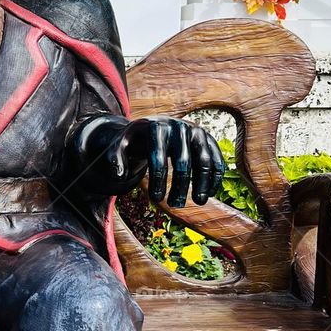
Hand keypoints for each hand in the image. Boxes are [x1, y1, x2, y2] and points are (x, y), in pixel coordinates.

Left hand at [75, 115, 224, 206]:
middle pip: (182, 161)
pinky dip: (215, 175)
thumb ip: (115, 158)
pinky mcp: (207, 138)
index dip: (157, 180)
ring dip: (203, 182)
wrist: (153, 125)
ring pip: (204, 159)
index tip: (155, 200)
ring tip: (198, 202)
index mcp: (156, 127)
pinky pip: (215, 158)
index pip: (158, 156)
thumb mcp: (120, 145)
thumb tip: (119, 176)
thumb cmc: (135, 140)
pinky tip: (210, 193)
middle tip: (175, 205)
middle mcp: (179, 126)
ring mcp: (196, 131)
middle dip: (180, 185)